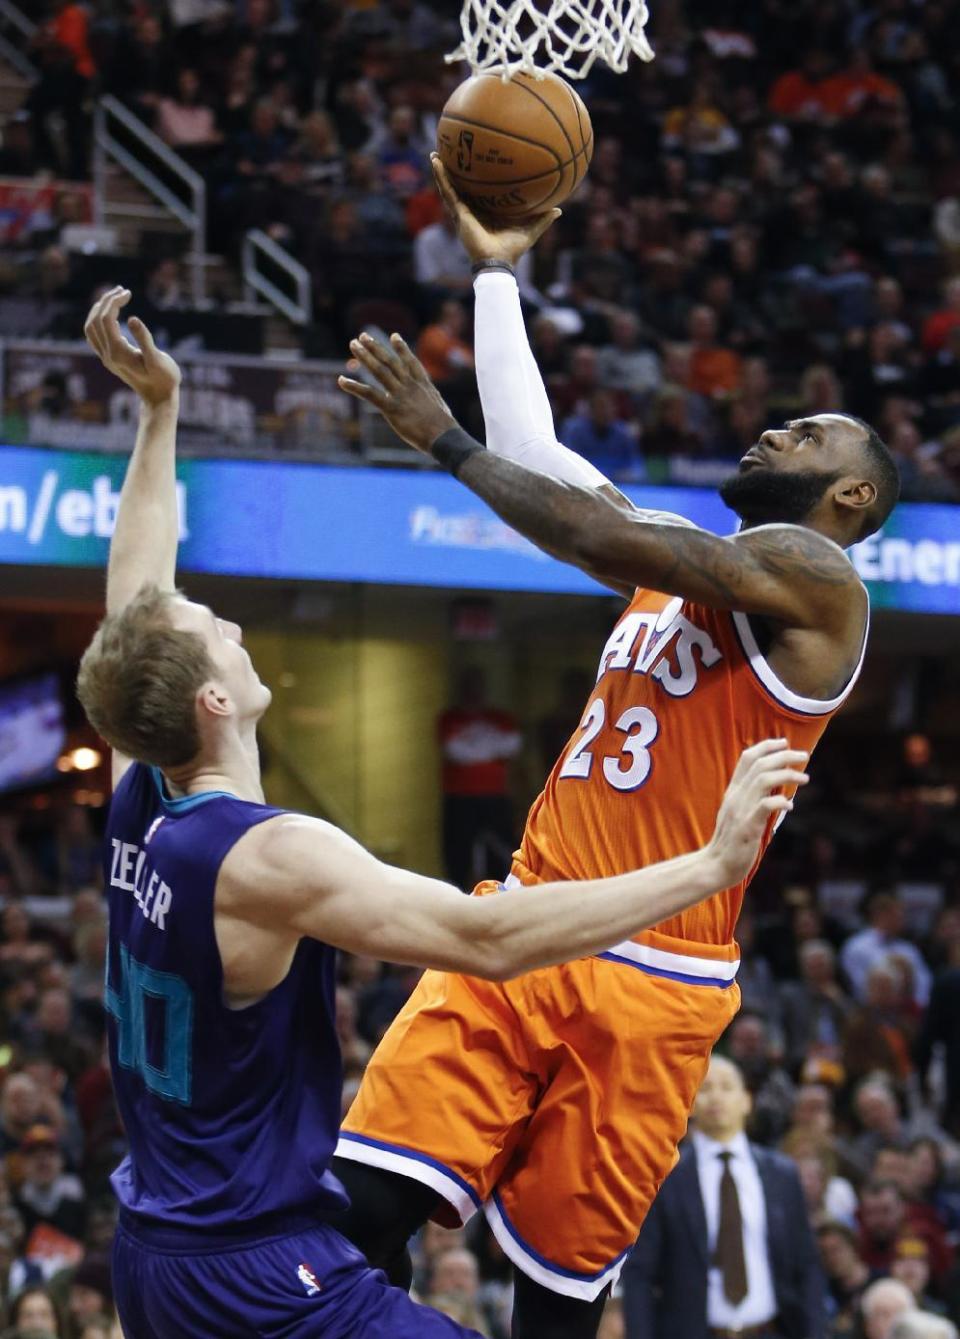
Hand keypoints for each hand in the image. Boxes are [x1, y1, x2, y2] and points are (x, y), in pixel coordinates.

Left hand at [84, 287, 179, 406]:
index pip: (107, 319)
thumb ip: (145, 339)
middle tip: (123, 290)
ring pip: (91, 327)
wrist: (159, 399)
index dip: (115, 302)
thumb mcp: (158, 359)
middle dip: (106, 301)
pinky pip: (94, 336)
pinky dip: (97, 320)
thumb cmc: (164, 379)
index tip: (128, 293)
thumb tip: (132, 318)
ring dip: (99, 309)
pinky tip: (109, 314)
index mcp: (118, 353)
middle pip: (96, 320)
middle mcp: (107, 355)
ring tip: (114, 297)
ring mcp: (106, 358)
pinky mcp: (109, 359)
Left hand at [338, 331, 457, 453]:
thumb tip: (433, 403)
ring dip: (365, 357)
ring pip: (379, 371)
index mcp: (423, 385)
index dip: (402, 348)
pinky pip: (370, 394)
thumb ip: (431, 400)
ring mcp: (400, 395)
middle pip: (391, 362)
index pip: (411, 362)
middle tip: (363, 336)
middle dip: (376, 347)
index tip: (394, 336)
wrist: (444, 436)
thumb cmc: (444, 428)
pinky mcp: (392, 408)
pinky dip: (354, 386)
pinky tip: (341, 380)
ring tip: (353, 344)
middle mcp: (410, 385)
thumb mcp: (440, 407)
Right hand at [431, 154, 559, 266]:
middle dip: (454, 172)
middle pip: (460, 187)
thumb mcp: (531, 228)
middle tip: (448, 153)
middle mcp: (472, 211)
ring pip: (449, 187)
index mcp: (486, 212)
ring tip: (434, 154)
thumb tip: (559, 209)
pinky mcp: (459, 213)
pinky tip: (436, 162)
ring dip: (441, 171)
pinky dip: (441, 177)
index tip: (473, 163)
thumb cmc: (513, 249)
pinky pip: (448, 191)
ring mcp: (463, 212)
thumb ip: (543, 218)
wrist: (499, 262)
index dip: (474, 180)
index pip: (478, 193)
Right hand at [706, 739, 808, 887]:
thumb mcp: (737, 811)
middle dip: (784, 755)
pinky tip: (790, 806)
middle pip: (759, 764)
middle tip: (803, 755)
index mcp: (733, 791)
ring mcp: (741, 810)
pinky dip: (780, 802)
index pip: (747, 758)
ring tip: (804, 777)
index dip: (766, 746)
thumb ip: (751, 796)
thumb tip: (774, 785)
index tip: (784, 743)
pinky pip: (765, 806)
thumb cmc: (731, 840)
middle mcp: (736, 796)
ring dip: (787, 774)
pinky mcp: (747, 826)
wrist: (716, 864)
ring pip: (764, 779)